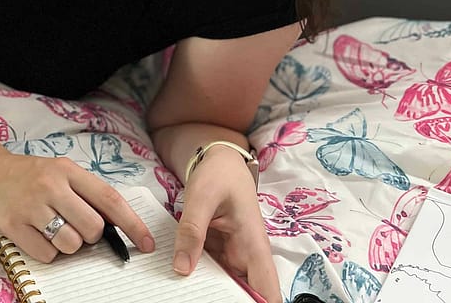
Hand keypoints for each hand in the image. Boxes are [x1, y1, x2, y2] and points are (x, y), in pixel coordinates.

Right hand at [0, 137, 154, 262]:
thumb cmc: (28, 173)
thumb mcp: (58, 171)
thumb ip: (85, 192)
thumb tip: (116, 226)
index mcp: (67, 170)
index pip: (109, 200)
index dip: (133, 224)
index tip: (147, 243)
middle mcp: (51, 186)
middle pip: (93, 228)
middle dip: (91, 236)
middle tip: (76, 227)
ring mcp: (31, 206)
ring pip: (71, 244)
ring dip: (68, 244)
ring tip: (52, 228)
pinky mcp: (13, 225)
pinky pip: (47, 255)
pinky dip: (47, 252)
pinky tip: (36, 234)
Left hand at [173, 147, 279, 302]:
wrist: (218, 161)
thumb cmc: (218, 174)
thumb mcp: (201, 198)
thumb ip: (192, 231)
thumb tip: (182, 268)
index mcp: (254, 246)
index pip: (269, 292)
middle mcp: (247, 257)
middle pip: (245, 295)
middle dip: (222, 299)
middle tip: (192, 299)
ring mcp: (232, 256)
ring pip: (226, 287)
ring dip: (209, 291)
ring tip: (184, 293)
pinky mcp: (218, 253)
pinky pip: (211, 273)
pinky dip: (198, 278)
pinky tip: (181, 279)